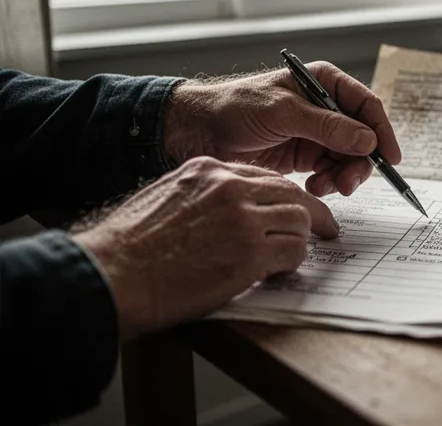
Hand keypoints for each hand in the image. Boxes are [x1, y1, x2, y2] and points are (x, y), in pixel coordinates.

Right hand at [73, 156, 338, 339]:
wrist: (112, 274)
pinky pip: (293, 251)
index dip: (282, 195)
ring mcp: (242, 219)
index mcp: (208, 170)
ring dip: (300, 240)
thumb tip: (224, 209)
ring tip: (294, 255)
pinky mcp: (250, 254)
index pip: (262, 175)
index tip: (293, 208)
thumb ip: (200, 195)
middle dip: (310, 212)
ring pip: (298, 220)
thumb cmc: (128, 245)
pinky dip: (293, 262)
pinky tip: (279, 271)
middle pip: (290, 193)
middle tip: (324, 228)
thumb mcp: (164, 198)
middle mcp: (230, 187)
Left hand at [163, 61, 400, 196]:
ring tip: (325, 187)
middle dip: (360, 162)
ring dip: (343, 176)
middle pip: (363, 137)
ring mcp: (317, 134)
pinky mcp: (305, 156)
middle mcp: (325, 108)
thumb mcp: (283, 113)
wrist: (197, 132)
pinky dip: (328, 183)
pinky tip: (312, 186)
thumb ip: (327, 127)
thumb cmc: (234, 108)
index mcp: (324, 83)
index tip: (390, 158)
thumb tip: (367, 140)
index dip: (382, 131)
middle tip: (348, 183)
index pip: (366, 106)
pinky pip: (331, 172)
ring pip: (350, 159)